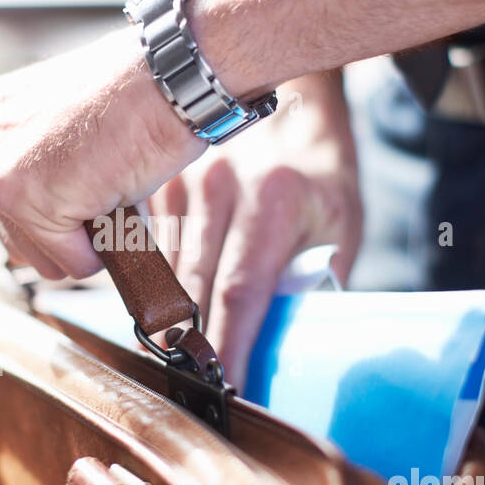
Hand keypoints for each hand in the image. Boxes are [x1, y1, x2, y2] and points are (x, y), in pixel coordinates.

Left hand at [0, 26, 205, 278]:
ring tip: (109, 188)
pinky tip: (119, 196)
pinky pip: (72, 262)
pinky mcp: (26, 200)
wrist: (166, 78)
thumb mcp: (61, 121)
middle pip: (7, 239)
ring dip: (82, 240)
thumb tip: (43, 224)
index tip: (77, 184)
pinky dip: (107, 245)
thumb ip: (34, 159)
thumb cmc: (132, 94)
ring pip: (36, 257)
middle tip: (98, 189)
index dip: (43, 211)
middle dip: (58, 232)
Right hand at [149, 72, 361, 391]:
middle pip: (191, 287)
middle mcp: (221, 186)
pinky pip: (145, 246)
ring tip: (171, 357)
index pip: (240, 291)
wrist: (294, 98)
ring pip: (160, 270)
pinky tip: (155, 308)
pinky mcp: (156, 181)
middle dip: (189, 344)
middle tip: (191, 386)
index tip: (226, 386)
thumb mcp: (338, 224)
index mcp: (273, 199)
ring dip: (163, 318)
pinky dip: (149, 282)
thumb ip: (314, 280)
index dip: (228, 345)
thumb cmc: (320, 171)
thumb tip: (290, 345)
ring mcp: (181, 180)